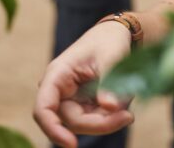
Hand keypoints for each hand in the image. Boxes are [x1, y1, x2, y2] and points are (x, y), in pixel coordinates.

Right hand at [33, 21, 135, 147]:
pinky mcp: (83, 107)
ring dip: (108, 120)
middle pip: (72, 122)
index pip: (43, 109)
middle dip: (100, 123)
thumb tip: (110, 107)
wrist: (115, 37)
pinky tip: (123, 103)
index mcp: (57, 75)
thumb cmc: (109, 42)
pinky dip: (111, 117)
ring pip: (86, 125)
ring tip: (128, 104)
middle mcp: (59, 91)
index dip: (52, 129)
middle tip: (129, 116)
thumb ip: (109, 83)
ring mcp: (70, 101)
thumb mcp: (111, 57)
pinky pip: (95, 121)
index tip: (72, 145)